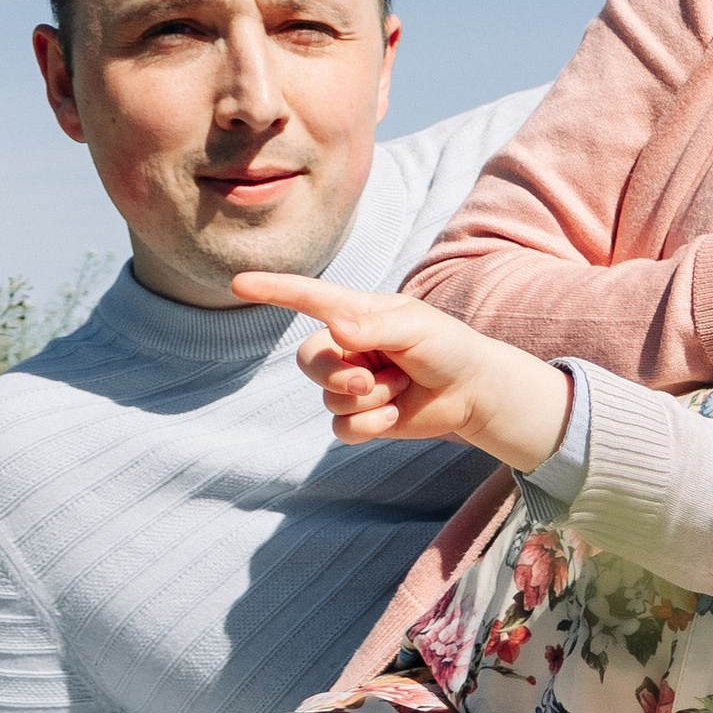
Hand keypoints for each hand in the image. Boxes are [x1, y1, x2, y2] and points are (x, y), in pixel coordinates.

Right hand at [232, 273, 573, 467]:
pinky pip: (342, 428)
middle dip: (337, 375)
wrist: (474, 390)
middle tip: (371, 377)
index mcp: (356, 314)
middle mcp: (347, 347)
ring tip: (401, 388)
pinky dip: (371, 424)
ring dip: (370, 398)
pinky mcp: (361, 416)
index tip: (238, 283)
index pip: (308, 299)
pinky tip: (396, 413)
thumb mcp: (416, 328)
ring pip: (330, 399)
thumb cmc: (447, 346)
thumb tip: (336, 328)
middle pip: (310, 361)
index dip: (273, 291)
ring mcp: (351, 383)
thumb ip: (374, 327)